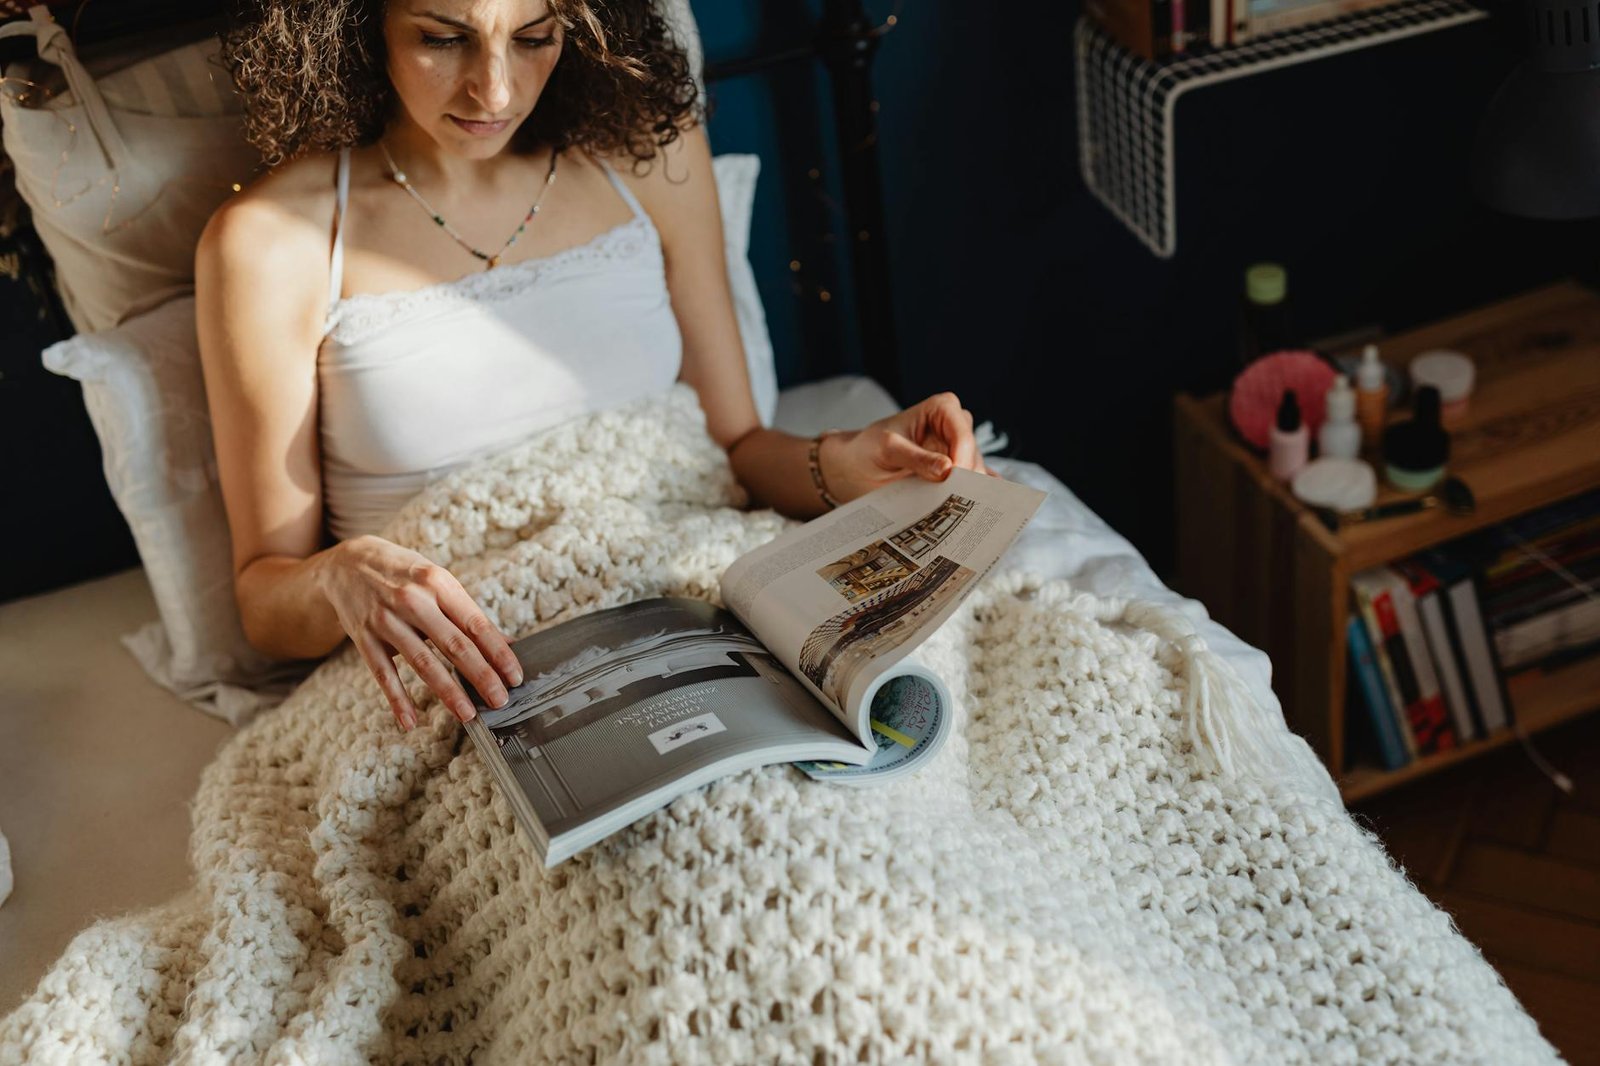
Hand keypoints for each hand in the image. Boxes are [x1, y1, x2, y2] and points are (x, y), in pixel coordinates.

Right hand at [314, 535, 523, 730]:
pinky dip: (397, 699)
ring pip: (422, 662)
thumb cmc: (404, 574)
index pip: (475, 623)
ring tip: (467, 715)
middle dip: (480, 675)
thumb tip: (506, 643)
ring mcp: (386, 620)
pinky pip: (383, 673)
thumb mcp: (438, 582)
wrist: (348, 563)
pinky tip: (410, 721)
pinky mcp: (364, 637)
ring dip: (447, 691)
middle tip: (499, 700)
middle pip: (454, 644)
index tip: (514, 676)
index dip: (497, 652)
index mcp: (438, 583)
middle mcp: (413, 600)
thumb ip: (468, 613)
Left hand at [819, 391, 991, 502]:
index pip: (962, 435)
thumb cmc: (869, 449)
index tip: (950, 483)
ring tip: (951, 512)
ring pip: (976, 474)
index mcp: (943, 408)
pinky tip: (965, 513)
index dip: (961, 460)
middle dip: (965, 480)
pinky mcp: (958, 472)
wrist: (857, 466)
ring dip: (965, 493)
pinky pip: (974, 486)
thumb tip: (947, 470)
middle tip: (953, 503)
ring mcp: (959, 451)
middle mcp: (956, 426)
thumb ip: (917, 458)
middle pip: (973, 456)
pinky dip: (971, 500)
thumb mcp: (888, 450)